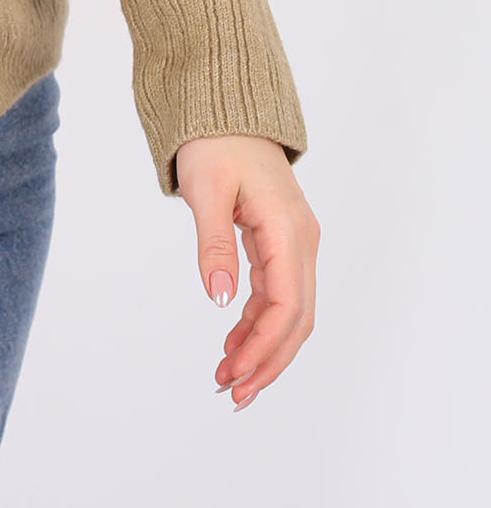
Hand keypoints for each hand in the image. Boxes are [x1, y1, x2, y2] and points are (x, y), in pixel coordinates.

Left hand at [173, 134, 319, 410]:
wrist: (226, 114)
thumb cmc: (215, 145)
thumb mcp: (207, 192)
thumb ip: (214, 245)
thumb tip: (219, 300)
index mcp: (288, 231)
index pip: (288, 305)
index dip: (264, 347)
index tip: (236, 376)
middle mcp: (301, 242)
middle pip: (297, 318)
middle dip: (267, 360)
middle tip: (232, 393)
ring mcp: (294, 244)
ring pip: (289, 311)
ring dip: (262, 348)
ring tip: (227, 377)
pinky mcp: (281, 244)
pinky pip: (277, 295)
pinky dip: (257, 324)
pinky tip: (233, 344)